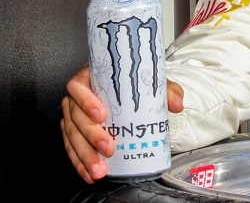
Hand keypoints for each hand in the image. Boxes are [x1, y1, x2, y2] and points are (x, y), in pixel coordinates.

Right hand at [60, 65, 183, 183]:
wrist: (131, 90)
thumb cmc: (136, 83)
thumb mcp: (152, 82)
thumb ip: (167, 90)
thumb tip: (176, 104)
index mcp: (90, 77)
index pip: (78, 86)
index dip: (86, 101)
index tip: (101, 116)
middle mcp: (77, 96)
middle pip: (75, 116)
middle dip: (90, 136)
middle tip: (108, 148)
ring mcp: (73, 115)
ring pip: (72, 136)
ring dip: (84, 155)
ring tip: (99, 170)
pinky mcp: (74, 132)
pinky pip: (72, 148)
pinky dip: (80, 163)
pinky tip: (90, 174)